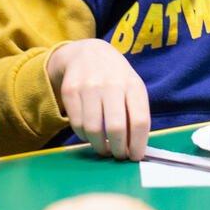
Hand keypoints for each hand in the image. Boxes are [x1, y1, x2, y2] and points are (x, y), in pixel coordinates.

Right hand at [46, 40, 150, 160]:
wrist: (87, 53)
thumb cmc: (116, 77)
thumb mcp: (132, 87)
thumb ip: (136, 113)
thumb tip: (136, 148)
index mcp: (133, 85)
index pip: (139, 121)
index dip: (138, 144)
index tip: (135, 157)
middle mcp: (111, 84)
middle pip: (116, 128)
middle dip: (118, 150)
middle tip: (118, 155)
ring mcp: (89, 86)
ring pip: (93, 129)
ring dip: (100, 146)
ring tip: (104, 148)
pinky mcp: (70, 91)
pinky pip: (77, 124)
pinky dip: (84, 136)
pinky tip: (90, 134)